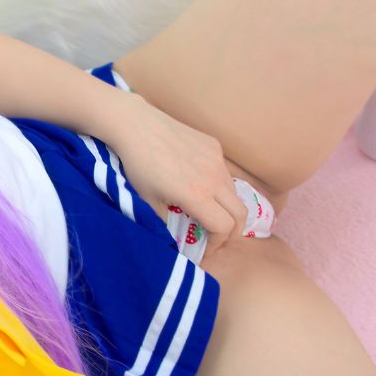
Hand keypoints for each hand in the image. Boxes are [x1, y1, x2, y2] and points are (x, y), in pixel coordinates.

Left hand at [99, 93, 247, 258]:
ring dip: (226, 207)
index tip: (206, 249)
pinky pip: (224, 171)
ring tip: (208, 211)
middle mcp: (213, 178)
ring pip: (234, 192)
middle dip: (233, 231)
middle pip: (241, 213)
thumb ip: (167, 222)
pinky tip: (198, 182)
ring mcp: (216, 159)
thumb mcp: (148, 202)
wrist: (135, 126)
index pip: (224, 228)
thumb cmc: (138, 166)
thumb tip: (177, 238)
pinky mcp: (213, 145)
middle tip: (219, 237)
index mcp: (197, 196)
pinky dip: (218, 184)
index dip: (218, 244)